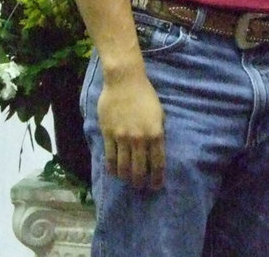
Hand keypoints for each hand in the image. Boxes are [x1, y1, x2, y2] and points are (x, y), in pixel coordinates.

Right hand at [98, 71, 165, 188]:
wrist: (124, 80)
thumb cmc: (145, 95)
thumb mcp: (159, 114)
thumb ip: (158, 132)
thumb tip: (157, 150)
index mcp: (155, 133)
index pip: (158, 163)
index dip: (157, 178)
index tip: (156, 186)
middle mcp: (139, 138)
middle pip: (140, 169)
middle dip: (141, 182)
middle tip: (140, 187)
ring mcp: (122, 137)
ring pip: (123, 167)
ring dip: (126, 177)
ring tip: (127, 181)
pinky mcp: (108, 134)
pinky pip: (109, 157)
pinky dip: (111, 168)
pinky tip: (114, 172)